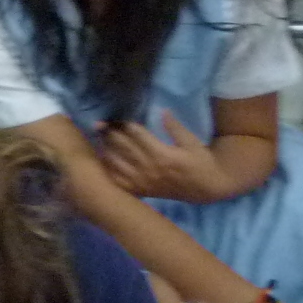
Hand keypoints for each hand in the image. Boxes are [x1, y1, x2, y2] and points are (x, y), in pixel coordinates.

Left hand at [98, 115, 233, 204]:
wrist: (205, 190)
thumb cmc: (201, 163)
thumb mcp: (193, 143)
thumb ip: (176, 128)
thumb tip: (163, 111)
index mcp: (163, 155)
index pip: (138, 136)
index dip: (125, 125)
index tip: (116, 118)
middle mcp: (149, 169)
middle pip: (124, 147)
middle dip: (110, 134)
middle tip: (99, 124)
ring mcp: (142, 182)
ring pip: (116, 163)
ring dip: (105, 149)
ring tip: (97, 137)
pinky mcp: (140, 191)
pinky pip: (117, 181)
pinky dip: (107, 169)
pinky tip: (101, 158)